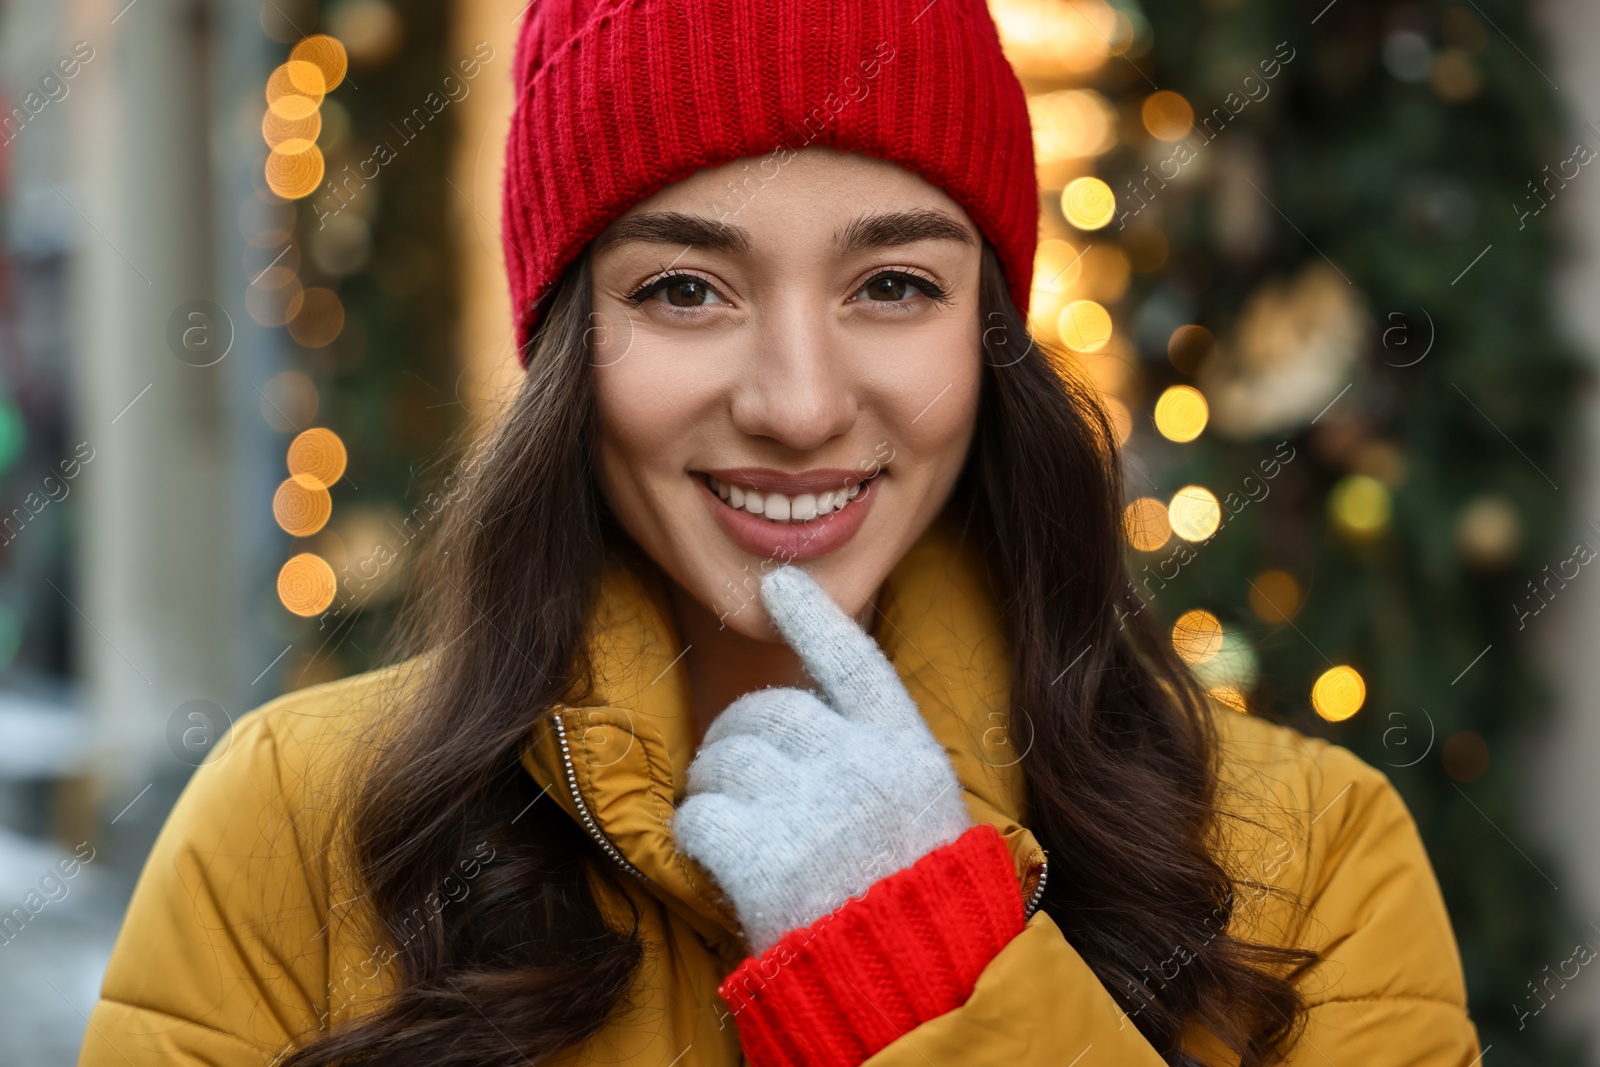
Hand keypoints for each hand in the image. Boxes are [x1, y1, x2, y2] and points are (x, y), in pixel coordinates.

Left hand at [672, 565, 970, 954]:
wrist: (909, 988)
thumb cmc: (909, 895)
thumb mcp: (922, 806)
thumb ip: (872, 750)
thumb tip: (805, 702)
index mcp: (906, 749)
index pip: (854, 660)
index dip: (813, 617)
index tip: (777, 585)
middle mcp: (862, 768)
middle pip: (765, 710)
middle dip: (738, 737)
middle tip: (740, 775)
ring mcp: (814, 813)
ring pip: (723, 758)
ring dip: (711, 783)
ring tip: (730, 817)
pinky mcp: (765, 861)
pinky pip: (698, 815)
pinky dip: (695, 831)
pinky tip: (716, 854)